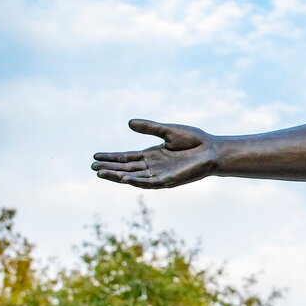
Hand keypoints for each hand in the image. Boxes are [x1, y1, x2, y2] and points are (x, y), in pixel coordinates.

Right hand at [92, 119, 217, 188]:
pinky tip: (124, 178)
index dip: (111, 157)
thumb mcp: (167, 131)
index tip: (95, 156)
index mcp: (152, 155)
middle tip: (92, 167)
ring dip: (117, 176)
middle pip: (126, 168)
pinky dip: (136, 181)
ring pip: (134, 177)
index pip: (127, 158)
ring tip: (101, 173)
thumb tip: (129, 122)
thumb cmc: (194, 140)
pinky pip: (149, 183)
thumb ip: (149, 128)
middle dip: (109, 168)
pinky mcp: (169, 181)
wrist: (213, 150)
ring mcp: (160, 175)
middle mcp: (153, 166)